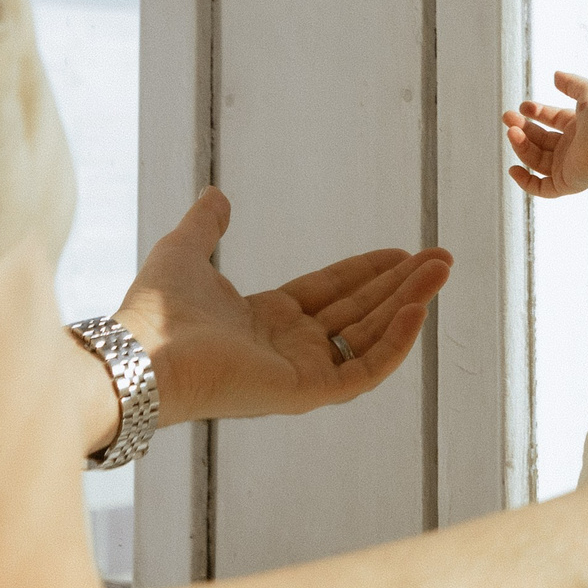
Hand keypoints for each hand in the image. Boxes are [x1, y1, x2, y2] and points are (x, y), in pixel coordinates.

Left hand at [110, 189, 452, 424]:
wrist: (146, 352)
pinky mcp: (307, 392)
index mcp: (266, 320)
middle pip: (359, 312)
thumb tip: (215, 195)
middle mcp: (288, 348)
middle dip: (401, 285)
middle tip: (441, 259)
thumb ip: (205, 225)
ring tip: (441, 272)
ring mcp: (300, 372)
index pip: (331, 294)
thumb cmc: (156, 310)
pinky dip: (394, 342)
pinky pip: (363, 369)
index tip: (403, 252)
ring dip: (408, 304)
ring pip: (370, 337)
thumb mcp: (185, 250)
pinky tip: (416, 309)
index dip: (367, 272)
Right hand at [503, 69, 587, 198]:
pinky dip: (525, 182)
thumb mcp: (586, 93)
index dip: (536, 113)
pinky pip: (542, 188)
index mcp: (579, 128)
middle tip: (508, 117)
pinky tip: (513, 169)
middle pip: (541, 141)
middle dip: (523, 129)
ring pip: (537, 160)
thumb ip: (572, 84)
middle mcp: (572, 149)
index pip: (552, 121)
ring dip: (521, 147)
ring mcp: (568, 167)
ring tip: (512, 132)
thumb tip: (555, 75)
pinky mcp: (566, 183)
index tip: (522, 106)